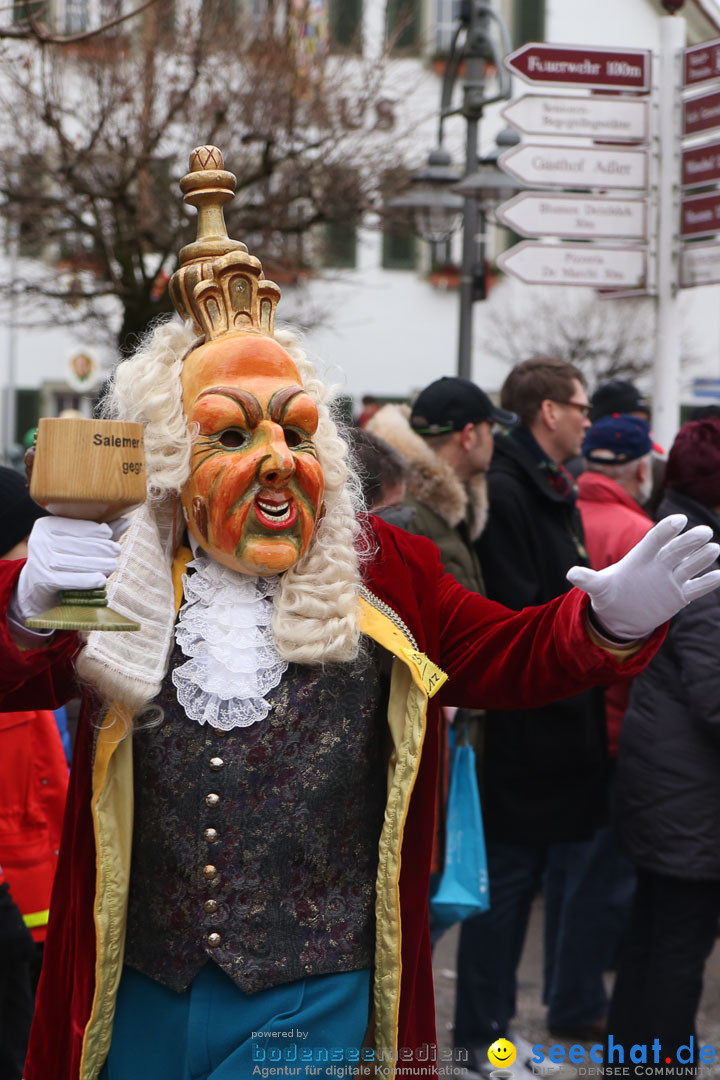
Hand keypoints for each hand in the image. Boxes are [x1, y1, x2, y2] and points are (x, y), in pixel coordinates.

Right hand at [12, 516, 127, 622]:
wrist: (37, 588)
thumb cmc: (64, 560)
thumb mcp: (80, 543)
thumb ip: (101, 533)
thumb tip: (126, 521)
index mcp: (47, 525)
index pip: (76, 526)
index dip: (96, 531)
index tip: (111, 537)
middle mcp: (40, 540)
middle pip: (78, 544)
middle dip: (101, 548)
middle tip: (117, 552)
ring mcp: (39, 560)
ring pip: (75, 561)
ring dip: (98, 564)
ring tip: (112, 565)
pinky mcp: (42, 580)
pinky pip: (68, 579)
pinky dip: (86, 580)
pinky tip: (101, 580)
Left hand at [567, 514, 719, 640]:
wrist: (621, 613)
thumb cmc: (610, 592)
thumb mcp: (597, 588)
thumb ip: (588, 579)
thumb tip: (570, 574)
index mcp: (641, 557)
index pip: (655, 539)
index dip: (666, 530)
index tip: (679, 520)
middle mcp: (660, 564)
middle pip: (677, 549)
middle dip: (690, 540)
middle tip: (704, 531)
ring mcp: (672, 579)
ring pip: (691, 564)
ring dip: (703, 557)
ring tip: (714, 548)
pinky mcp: (680, 595)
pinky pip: (697, 587)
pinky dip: (708, 582)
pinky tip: (719, 574)